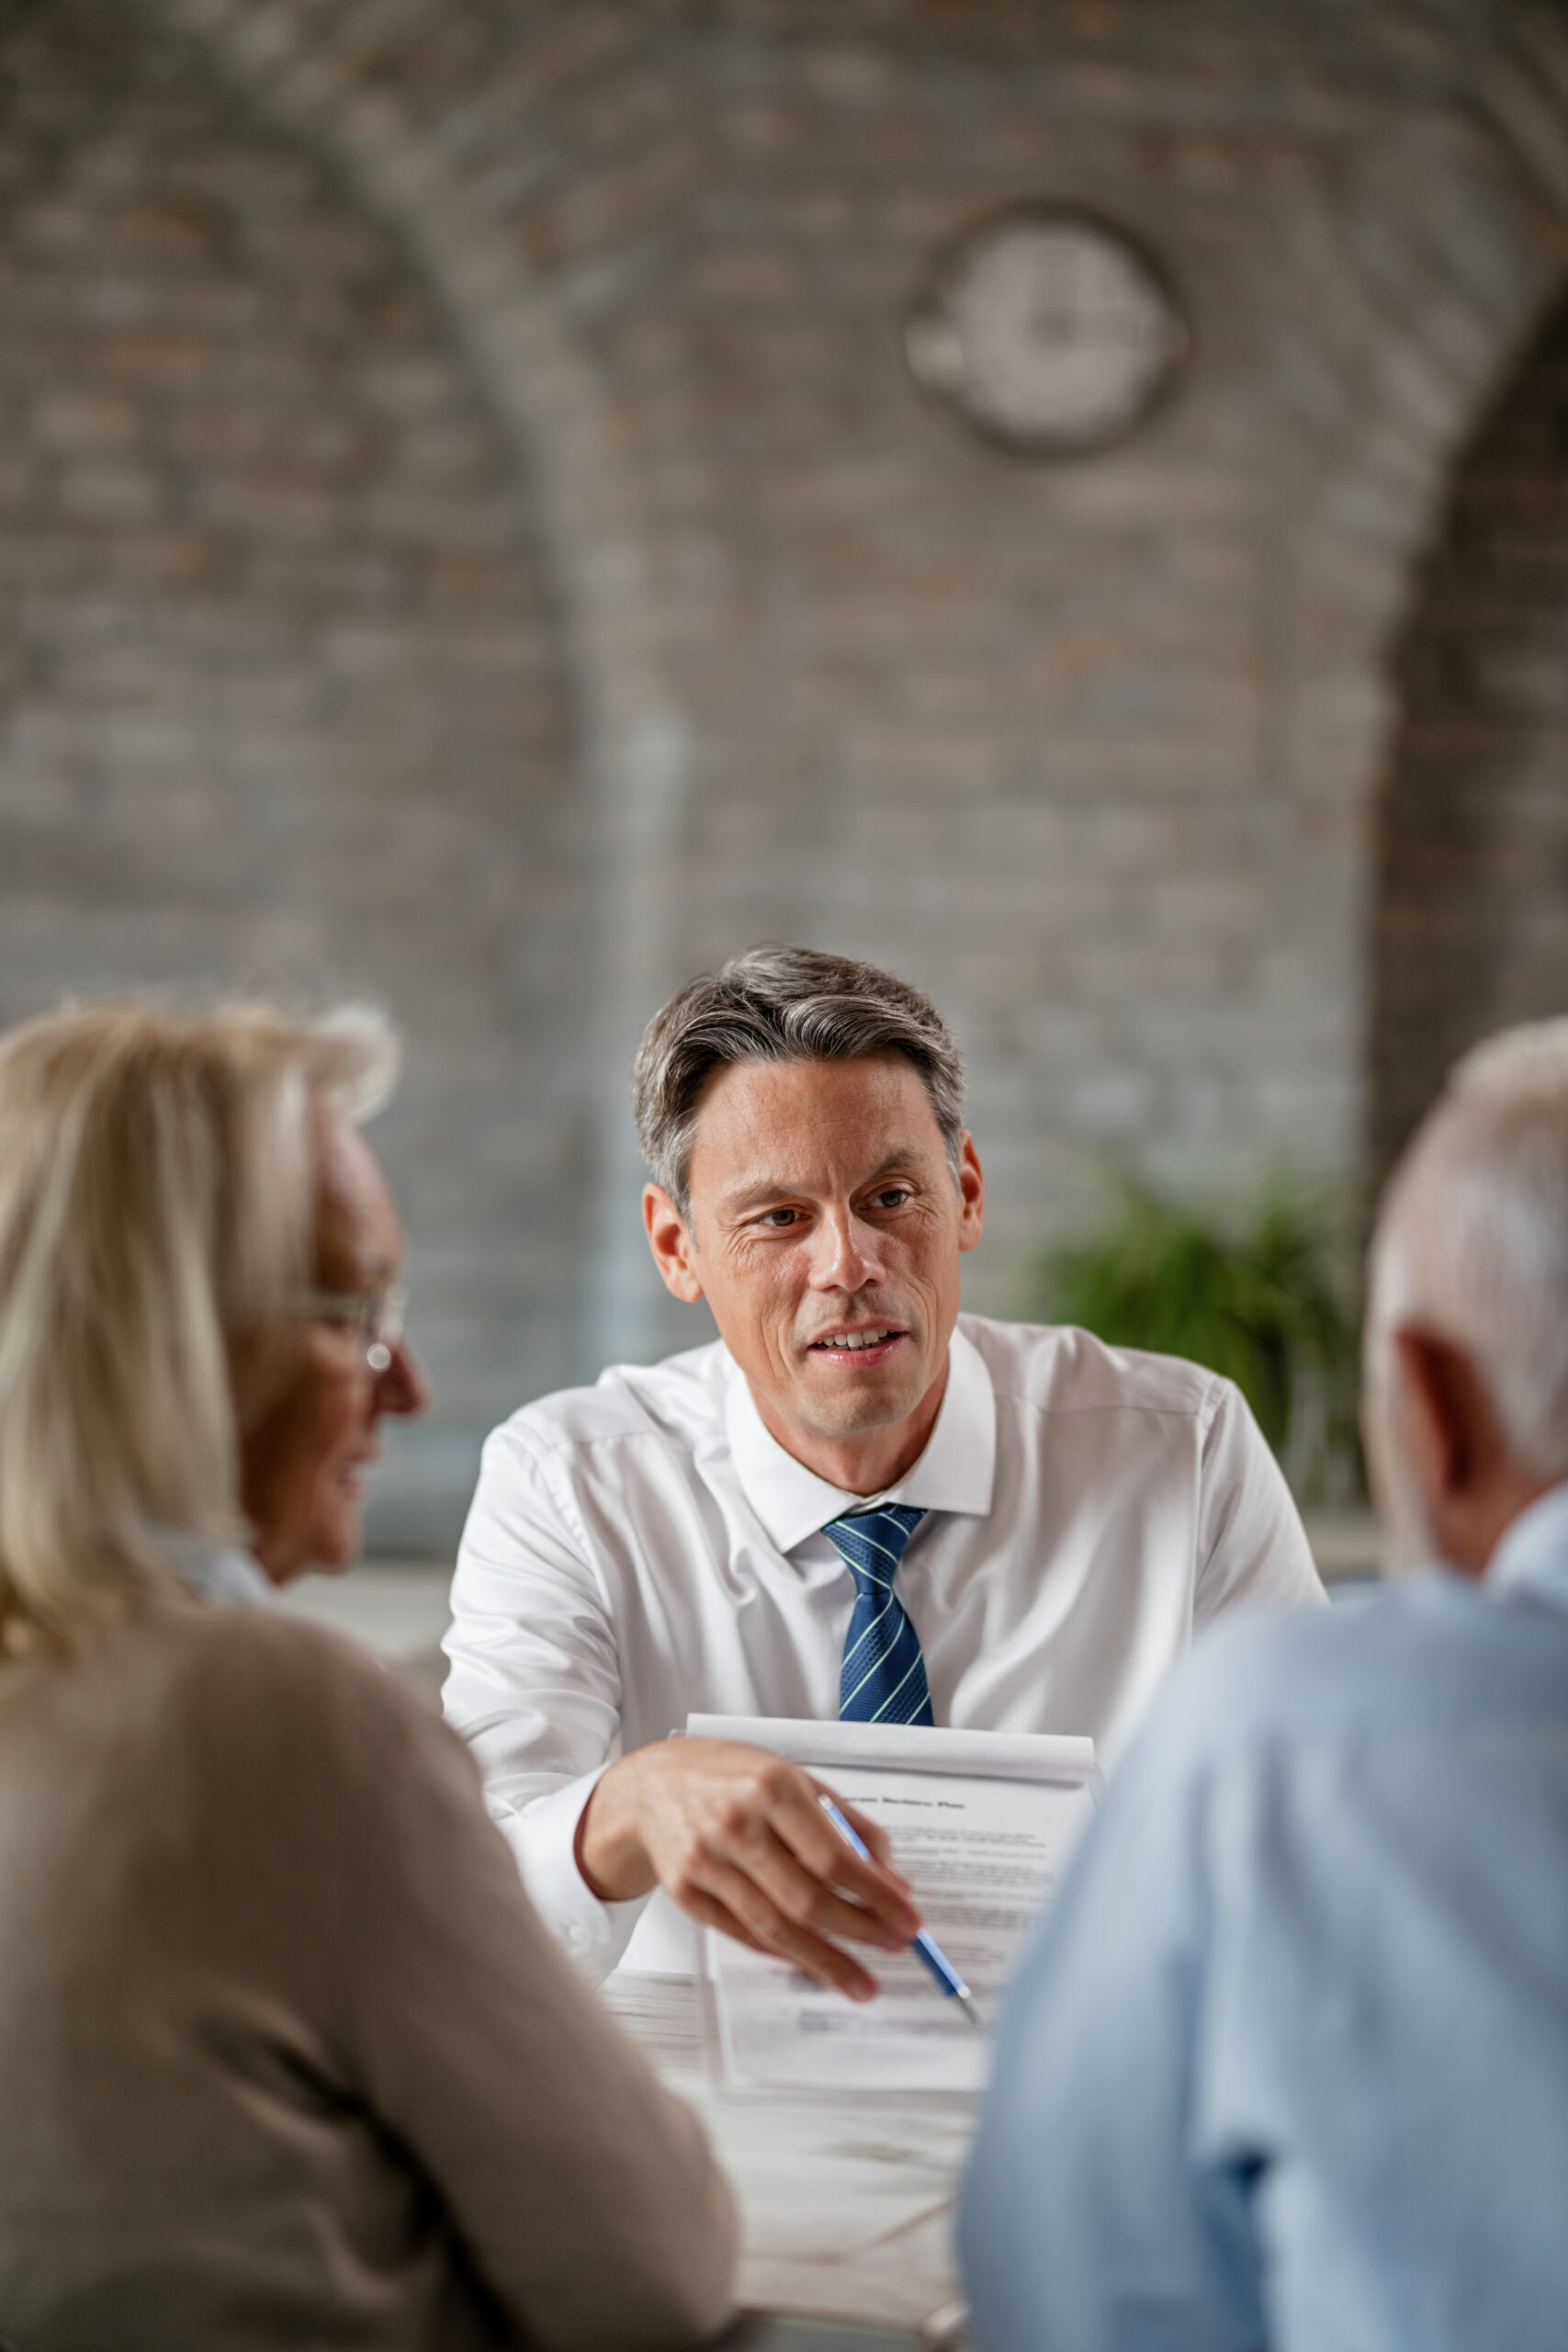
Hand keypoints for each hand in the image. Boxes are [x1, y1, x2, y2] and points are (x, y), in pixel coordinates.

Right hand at [575, 1738, 921, 1999]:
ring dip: (826, 1961)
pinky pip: (746, 1936)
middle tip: (895, 1947)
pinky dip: (785, 1955)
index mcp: (772, 1787)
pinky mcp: (687, 1894)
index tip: (908, 1916)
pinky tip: (814, 1964)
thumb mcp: (794, 1777)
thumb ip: (847, 1823)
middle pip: (807, 1899)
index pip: (834, 1856)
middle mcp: (736, 1825)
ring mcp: (707, 1863)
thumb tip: (893, 1878)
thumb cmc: (731, 1777)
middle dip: (860, 1931)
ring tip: (862, 1981)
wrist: (650, 1787)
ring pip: (775, 1928)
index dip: (876, 1895)